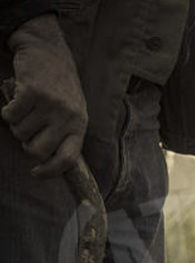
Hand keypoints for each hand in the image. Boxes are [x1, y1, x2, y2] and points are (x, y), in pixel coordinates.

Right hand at [2, 14, 86, 176]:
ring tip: (27, 108)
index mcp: (80, 124)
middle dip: (27, 145)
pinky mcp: (32, 92)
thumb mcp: (72, 110)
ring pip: (20, 132)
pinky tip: (17, 99)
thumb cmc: (59, 85)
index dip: (50, 171)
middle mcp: (68, 116)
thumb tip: (48, 160)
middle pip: (38, 150)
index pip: (68, 158)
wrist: (48, 50)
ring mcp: (50, 104)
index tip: (36, 172)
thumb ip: (64, 132)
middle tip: (28, 131)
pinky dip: (8, 110)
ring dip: (17, 124)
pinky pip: (9, 116)